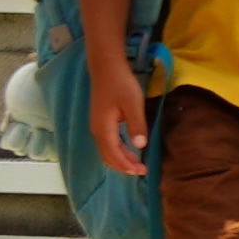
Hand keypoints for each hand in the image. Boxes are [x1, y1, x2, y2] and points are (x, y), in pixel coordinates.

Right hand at [88, 56, 149, 176]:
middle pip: (108, 156)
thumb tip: (139, 146)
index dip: (127, 165)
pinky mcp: (100, 121)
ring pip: (107, 150)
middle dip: (123, 166)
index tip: (142, 171)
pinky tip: (129, 150)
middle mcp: (97, 130)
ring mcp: (97, 126)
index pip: (114, 155)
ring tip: (137, 164)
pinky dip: (117, 151)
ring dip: (120, 160)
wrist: (106, 67)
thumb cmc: (121, 84)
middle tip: (141, 171)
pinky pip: (108, 143)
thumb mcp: (133, 103)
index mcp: (103, 128)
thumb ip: (136, 125)